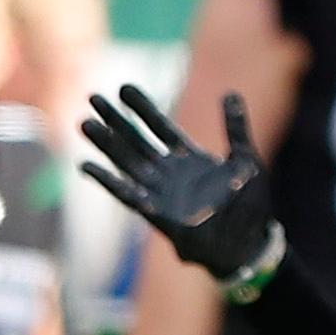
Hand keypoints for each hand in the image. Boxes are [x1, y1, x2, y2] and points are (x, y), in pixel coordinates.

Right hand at [80, 86, 281, 293]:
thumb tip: (229, 93)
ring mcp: (162, 194)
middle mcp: (170, 174)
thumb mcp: (248, 163)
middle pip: (137, 141)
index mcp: (189, 160)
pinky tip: (89, 167)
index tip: (124, 87)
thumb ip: (236, 130)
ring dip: (107, 144)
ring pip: (127, 163)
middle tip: (93, 97)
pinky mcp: (158, 215)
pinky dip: (110, 182)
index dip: (143, 109)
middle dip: (116, 120)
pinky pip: (128, 196)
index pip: (161, 128)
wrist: (249, 246)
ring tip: (85, 123)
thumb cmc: (250, 206)